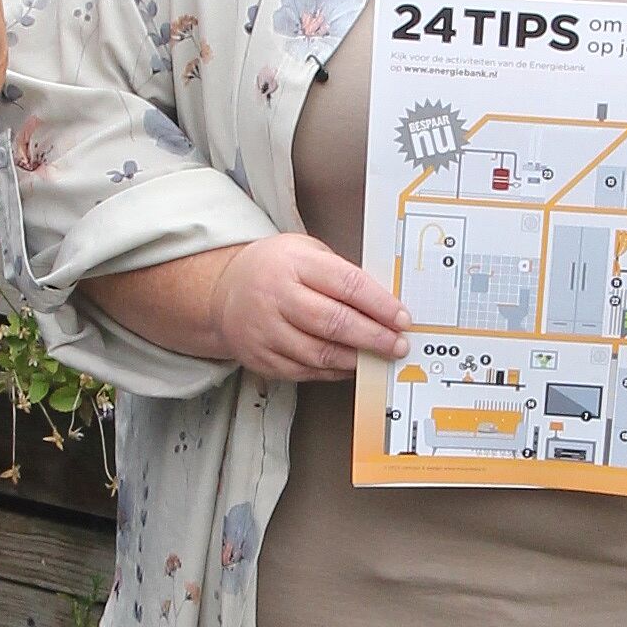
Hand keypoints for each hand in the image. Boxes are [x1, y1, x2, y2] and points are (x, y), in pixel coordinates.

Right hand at [208, 235, 409, 380]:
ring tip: (379, 357)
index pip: (346, 284)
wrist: (224, 292)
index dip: (380, 305)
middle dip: (374, 337)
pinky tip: (350, 366)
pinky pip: (305, 371)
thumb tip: (384, 304)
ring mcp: (266, 330)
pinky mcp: (261, 358)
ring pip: (320, 353)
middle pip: (334, 322)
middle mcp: (276, 297)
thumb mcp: (306, 254)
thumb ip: (341, 275)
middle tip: (397, 344)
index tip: (402, 318)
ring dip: (356, 359)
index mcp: (294, 264)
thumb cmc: (274, 270)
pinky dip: (333, 372)